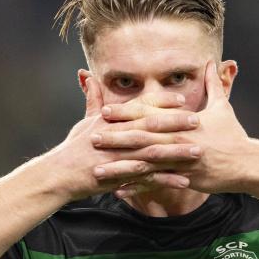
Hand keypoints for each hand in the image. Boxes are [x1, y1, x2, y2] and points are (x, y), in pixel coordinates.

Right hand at [43, 77, 201, 201]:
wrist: (60, 174)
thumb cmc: (74, 147)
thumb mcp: (85, 121)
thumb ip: (93, 100)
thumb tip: (90, 77)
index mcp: (112, 121)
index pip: (140, 107)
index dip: (162, 102)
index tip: (182, 99)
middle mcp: (117, 136)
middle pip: (151, 127)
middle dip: (176, 123)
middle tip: (198, 121)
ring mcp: (120, 158)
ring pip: (153, 153)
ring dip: (177, 153)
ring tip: (198, 151)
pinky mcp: (120, 178)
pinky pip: (148, 179)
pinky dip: (166, 180)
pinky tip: (185, 181)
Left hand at [91, 61, 252, 196]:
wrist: (248, 164)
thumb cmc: (234, 135)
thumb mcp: (223, 107)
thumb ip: (213, 85)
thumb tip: (210, 62)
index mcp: (183, 123)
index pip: (149, 115)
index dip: (125, 113)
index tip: (104, 111)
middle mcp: (179, 141)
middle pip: (142, 139)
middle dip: (116, 139)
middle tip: (92, 138)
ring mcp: (181, 162)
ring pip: (145, 164)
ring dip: (120, 167)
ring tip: (97, 170)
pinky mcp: (184, 179)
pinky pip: (156, 184)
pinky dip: (137, 188)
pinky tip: (118, 190)